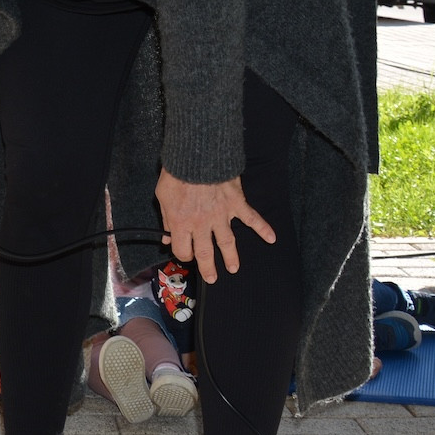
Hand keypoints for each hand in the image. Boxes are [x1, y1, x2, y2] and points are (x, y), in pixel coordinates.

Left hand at [155, 170, 275, 284]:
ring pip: (227, 242)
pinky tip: (272, 238)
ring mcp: (221, 215)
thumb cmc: (177, 173)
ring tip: (234, 268)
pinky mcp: (236, 203)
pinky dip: (263, 228)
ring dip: (231, 257)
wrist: (197, 155)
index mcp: (181, 223)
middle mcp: (202, 224)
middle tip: (212, 279)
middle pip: (205, 253)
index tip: (184, 254)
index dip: (182, 254)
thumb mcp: (162, 196)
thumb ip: (164, 218)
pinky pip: (252, 218)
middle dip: (208, 268)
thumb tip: (165, 237)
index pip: (182, 250)